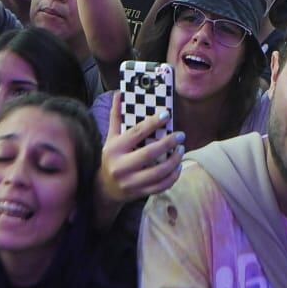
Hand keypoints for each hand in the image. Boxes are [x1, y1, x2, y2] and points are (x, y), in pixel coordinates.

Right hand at [98, 93, 184, 208]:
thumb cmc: (111, 157)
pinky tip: (178, 166)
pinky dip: (173, 177)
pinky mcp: (139, 193)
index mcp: (114, 149)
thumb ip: (116, 116)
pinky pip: (161, 186)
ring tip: (182, 150)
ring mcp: (130, 182)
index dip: (152, 123)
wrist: (104, 188)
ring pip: (158, 172)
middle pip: (150, 154)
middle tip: (181, 135)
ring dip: (174, 161)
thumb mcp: (111, 137)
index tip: (167, 115)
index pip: (136, 133)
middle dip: (168, 143)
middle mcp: (121, 166)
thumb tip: (119, 94)